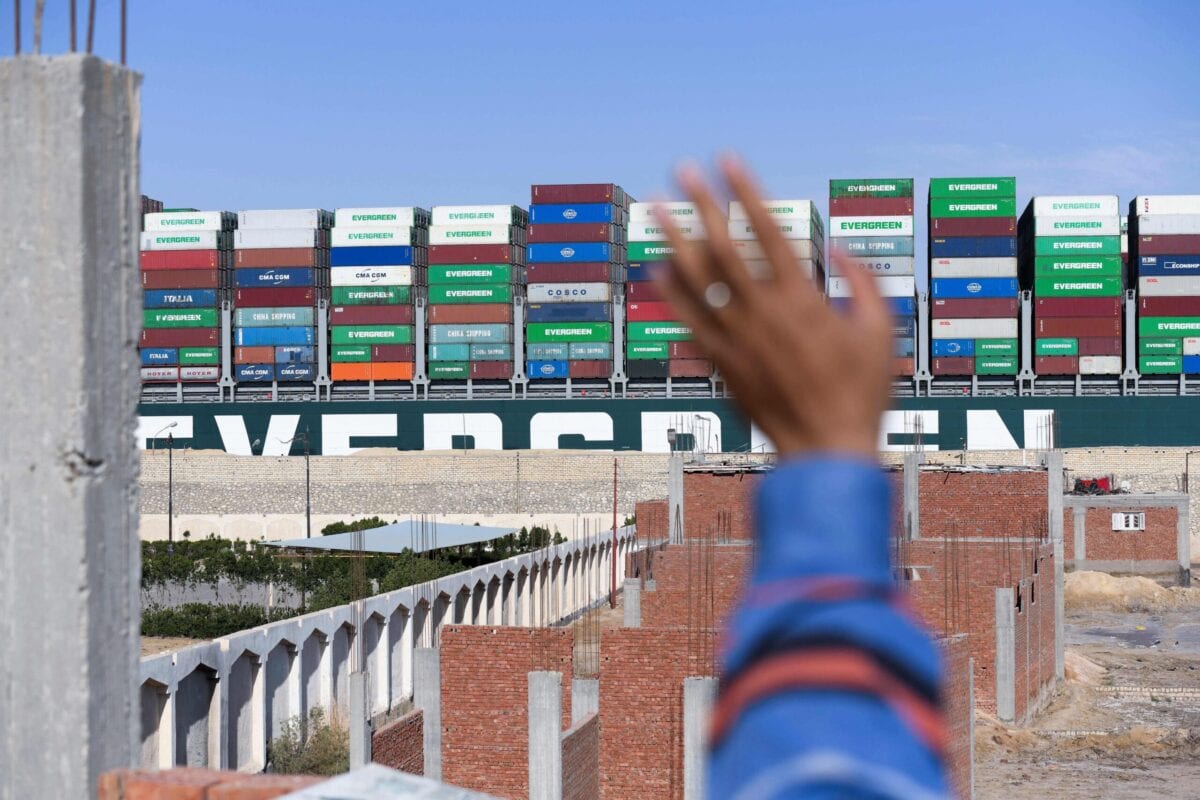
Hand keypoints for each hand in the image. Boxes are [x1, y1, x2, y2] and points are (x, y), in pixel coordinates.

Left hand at [652, 156, 892, 459]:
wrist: (825, 448)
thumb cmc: (860, 391)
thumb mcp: (879, 331)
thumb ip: (862, 283)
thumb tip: (838, 247)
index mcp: (802, 298)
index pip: (767, 230)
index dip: (745, 192)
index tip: (729, 161)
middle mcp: (763, 312)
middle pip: (724, 246)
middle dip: (702, 204)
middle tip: (683, 170)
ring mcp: (737, 338)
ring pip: (697, 280)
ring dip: (674, 239)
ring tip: (656, 208)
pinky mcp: (721, 363)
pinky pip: (688, 321)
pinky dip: (671, 293)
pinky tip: (656, 269)